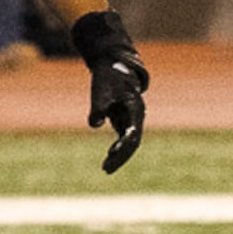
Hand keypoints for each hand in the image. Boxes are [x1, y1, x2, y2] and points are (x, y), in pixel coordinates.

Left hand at [71, 9, 149, 172]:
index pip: (132, 135)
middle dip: (121, 157)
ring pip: (130, 141)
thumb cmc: (107, 76)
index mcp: (135, 109)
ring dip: (120, 155)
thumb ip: (98, 107)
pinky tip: (109, 156)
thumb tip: (94, 125)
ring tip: (105, 168)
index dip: (123, 147)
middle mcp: (137, 116)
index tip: (111, 156)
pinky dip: (118, 147)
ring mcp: (133, 118)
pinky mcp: (126, 118)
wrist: (114, 64)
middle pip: (133, 142)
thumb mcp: (100, 89)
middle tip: (106, 169)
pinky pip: (125, 137)